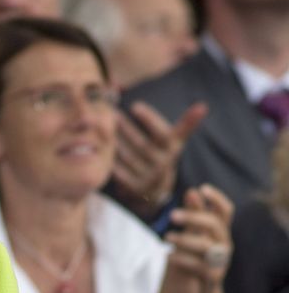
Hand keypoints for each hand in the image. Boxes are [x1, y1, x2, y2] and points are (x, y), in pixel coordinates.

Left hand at [112, 100, 207, 215]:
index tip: (135, 105)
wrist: (157, 188)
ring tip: (103, 128)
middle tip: (112, 114)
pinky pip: (119, 171)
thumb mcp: (172, 137)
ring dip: (115, 141)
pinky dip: (110, 159)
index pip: (162, 131)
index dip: (150, 119)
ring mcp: (149, 177)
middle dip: (126, 128)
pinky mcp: (135, 187)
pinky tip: (101, 148)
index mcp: (173, 147)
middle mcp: (163, 163)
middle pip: (141, 143)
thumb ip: (174, 120)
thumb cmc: (161, 152)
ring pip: (128, 156)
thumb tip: (190, 103)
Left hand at [166, 183, 232, 292]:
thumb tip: (192, 191)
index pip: (225, 211)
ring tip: (166, 238)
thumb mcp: (192, 239)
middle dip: (193, 218)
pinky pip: (200, 267)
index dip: (217, 199)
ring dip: (186, 240)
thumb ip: (193, 218)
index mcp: (219, 234)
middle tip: (172, 215)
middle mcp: (224, 246)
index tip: (201, 188)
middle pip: (214, 225)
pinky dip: (184, 261)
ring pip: (207, 246)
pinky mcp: (212, 279)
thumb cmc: (189, 267)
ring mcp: (220, 263)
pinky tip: (169, 257)